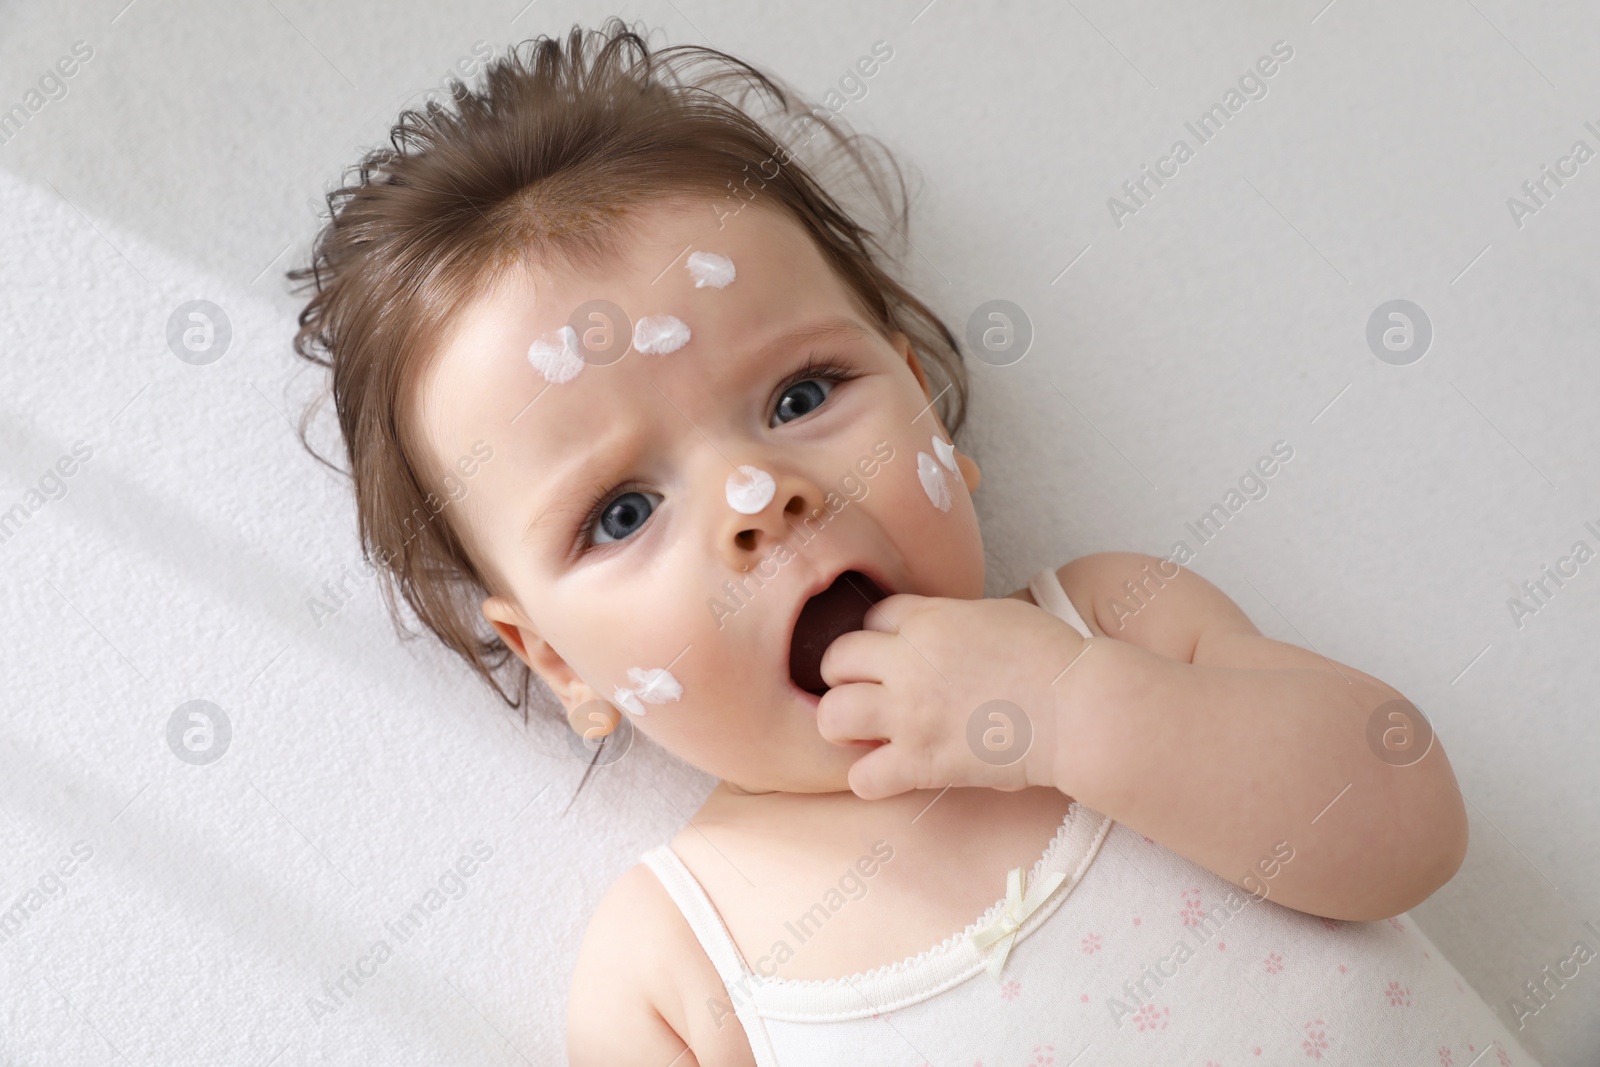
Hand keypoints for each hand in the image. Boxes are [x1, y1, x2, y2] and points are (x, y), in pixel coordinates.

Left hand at [815, 593, 1092, 799]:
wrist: (1079, 709)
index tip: (891, 654)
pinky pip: (862, 777)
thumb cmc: (1052, 659)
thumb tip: (932, 633)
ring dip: (843, 724)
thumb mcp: (996, 615)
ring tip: (866, 731)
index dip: (878, 636)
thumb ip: (951, 621)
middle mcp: (909, 663)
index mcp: (930, 620)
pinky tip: (890, 772)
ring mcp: (910, 713)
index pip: (871, 616)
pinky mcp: (922, 761)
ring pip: (832, 715)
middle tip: (866, 692)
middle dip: (844, 675)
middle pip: (837, 658)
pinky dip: (870, 778)